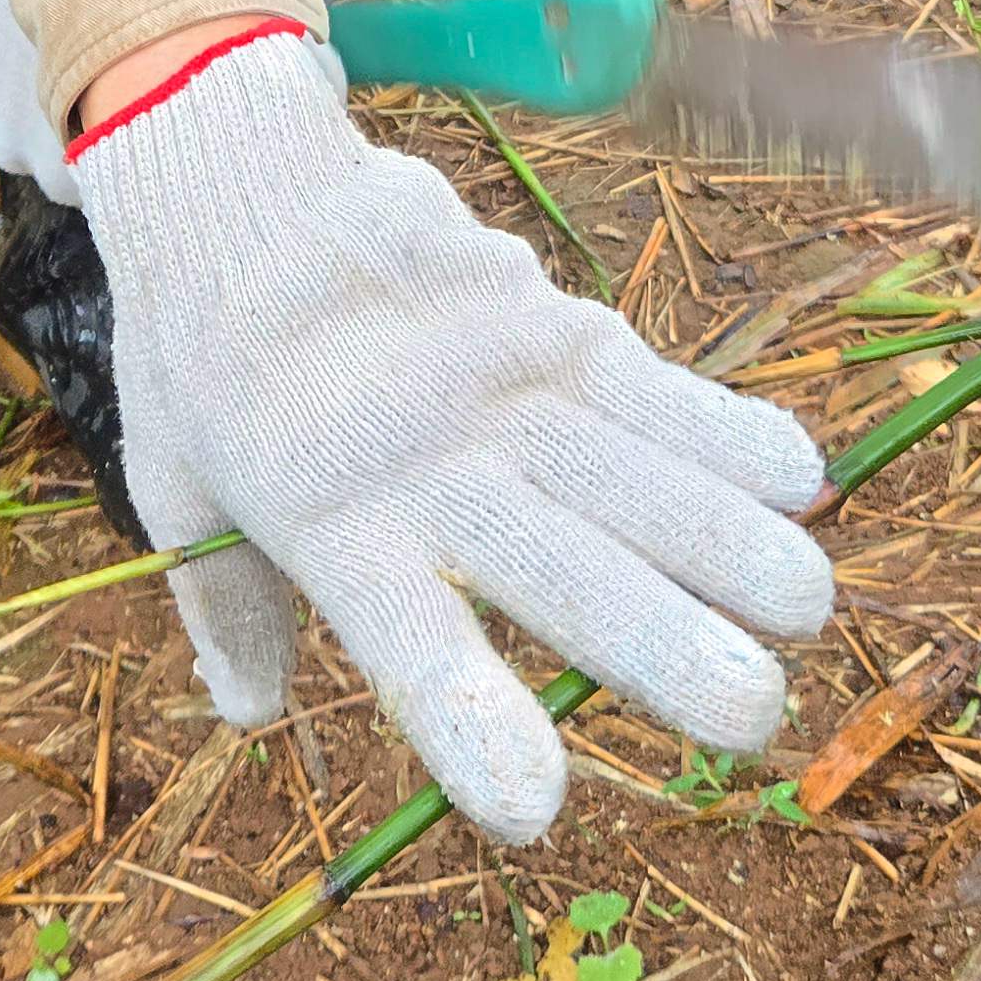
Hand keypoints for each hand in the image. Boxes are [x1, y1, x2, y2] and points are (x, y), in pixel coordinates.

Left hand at [71, 27, 830, 842]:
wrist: (227, 173)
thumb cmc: (200, 353)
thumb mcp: (173, 482)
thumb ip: (227, 602)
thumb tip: (246, 713)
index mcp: (323, 522)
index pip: (406, 641)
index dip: (473, 722)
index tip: (534, 807)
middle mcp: (424, 459)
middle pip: (557, 564)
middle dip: (659, 641)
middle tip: (750, 714)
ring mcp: (495, 381)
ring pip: (628, 471)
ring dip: (723, 541)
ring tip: (807, 608)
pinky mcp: (545, 315)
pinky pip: (648, 381)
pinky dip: (722, 428)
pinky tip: (799, 478)